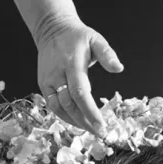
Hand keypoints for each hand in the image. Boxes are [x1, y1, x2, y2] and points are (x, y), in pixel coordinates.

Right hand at [36, 16, 123, 136]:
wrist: (52, 30)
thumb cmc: (78, 37)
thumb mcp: (96, 39)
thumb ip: (107, 54)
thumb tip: (119, 68)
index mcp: (72, 64)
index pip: (80, 93)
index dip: (90, 111)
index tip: (102, 126)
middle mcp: (57, 75)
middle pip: (70, 105)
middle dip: (85, 121)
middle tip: (100, 133)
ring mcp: (47, 81)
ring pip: (58, 108)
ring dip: (74, 122)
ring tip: (90, 130)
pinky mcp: (43, 85)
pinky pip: (51, 105)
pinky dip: (64, 116)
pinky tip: (77, 122)